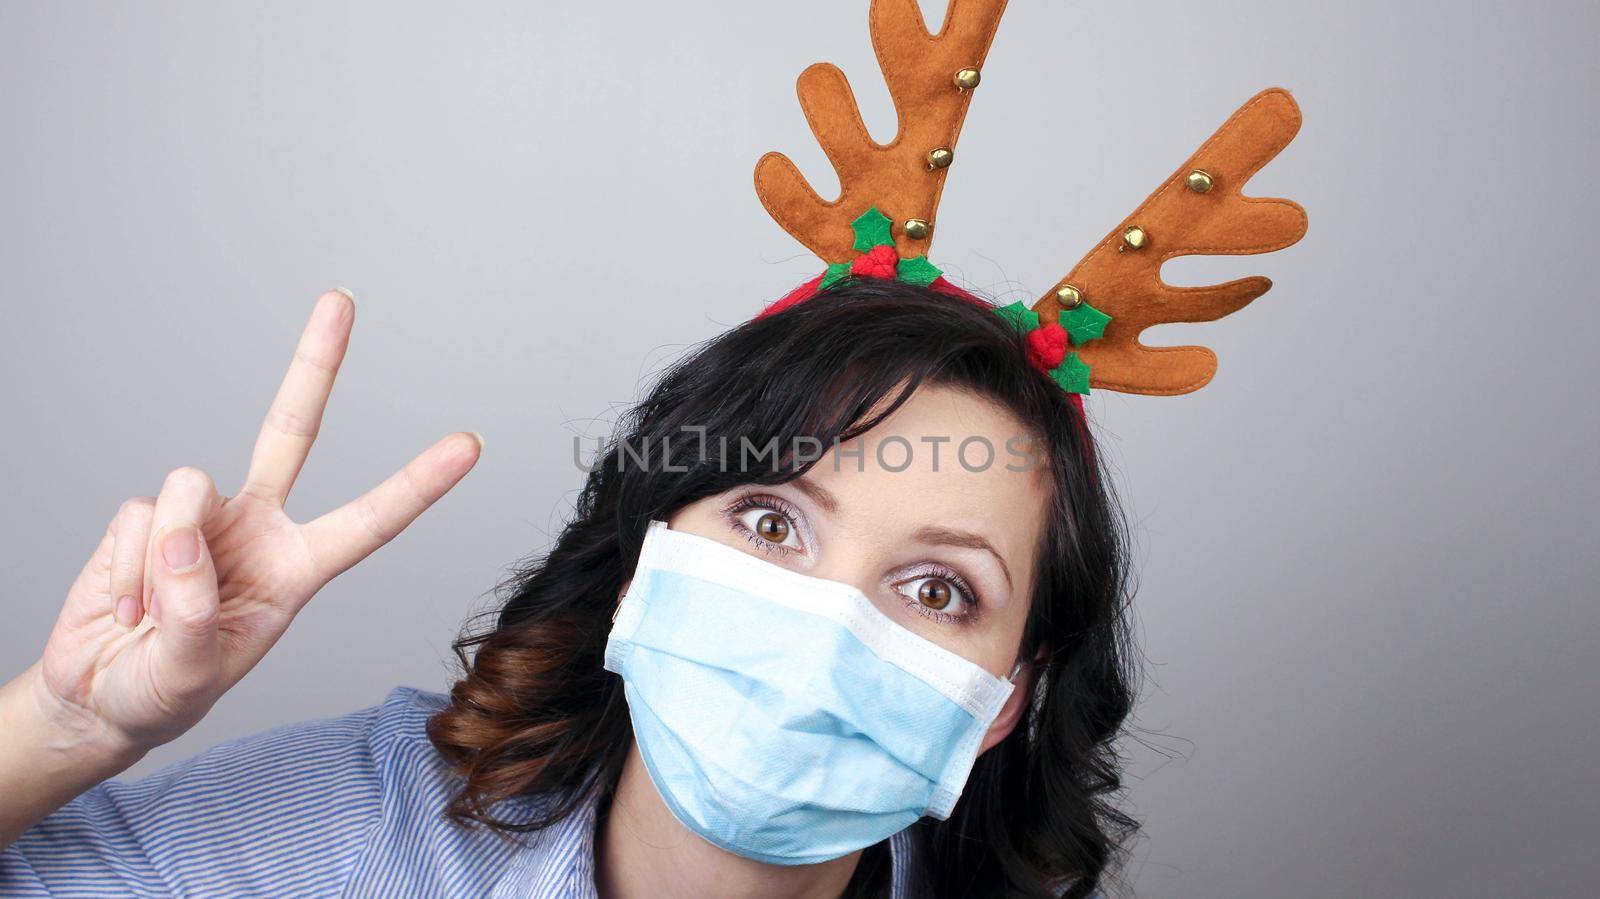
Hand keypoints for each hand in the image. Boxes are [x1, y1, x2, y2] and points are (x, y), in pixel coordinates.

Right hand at [32, 289, 482, 756]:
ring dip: (162, 555)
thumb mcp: (190, 673)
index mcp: (298, 570)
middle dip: (315, 362)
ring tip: (150, 614)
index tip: (470, 443)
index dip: (418, 483)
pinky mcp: (146, 513)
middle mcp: (258, 528)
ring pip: (187, 488)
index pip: (370, 522)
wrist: (99, 695)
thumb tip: (180, 533)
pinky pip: (135, 514)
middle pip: (291, 430)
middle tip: (342, 299)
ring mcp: (201, 516)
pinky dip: (124, 567)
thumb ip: (193, 611)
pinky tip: (124, 603)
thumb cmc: (163, 690)